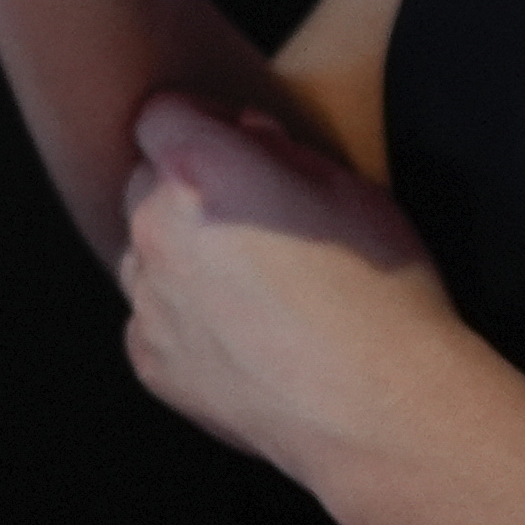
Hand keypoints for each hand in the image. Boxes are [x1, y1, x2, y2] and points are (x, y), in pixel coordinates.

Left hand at [112, 92, 476, 486]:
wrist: (381, 409)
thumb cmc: (382, 294)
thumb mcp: (352, 191)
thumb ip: (282, 150)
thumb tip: (244, 132)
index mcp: (200, 172)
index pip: (161, 115)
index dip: (201, 120)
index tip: (233, 139)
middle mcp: (156, 230)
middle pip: (143, 182)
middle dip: (184, 186)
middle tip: (251, 217)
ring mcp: (146, 299)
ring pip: (143, 253)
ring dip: (178, 254)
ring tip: (253, 286)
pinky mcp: (148, 357)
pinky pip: (151, 318)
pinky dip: (184, 319)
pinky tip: (245, 337)